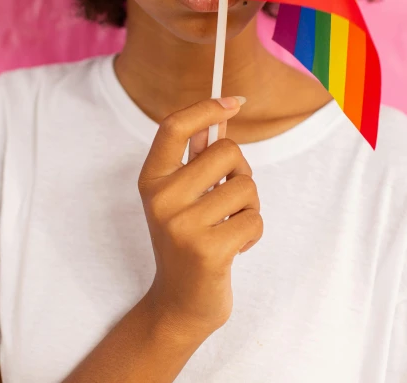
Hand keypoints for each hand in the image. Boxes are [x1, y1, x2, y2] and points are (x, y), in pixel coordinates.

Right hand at [137, 97, 262, 339]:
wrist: (179, 304)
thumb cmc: (186, 240)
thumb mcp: (182, 196)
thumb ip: (196, 157)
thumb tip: (218, 117)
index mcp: (152, 179)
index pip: (174, 126)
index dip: (206, 108)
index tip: (234, 102)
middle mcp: (161, 199)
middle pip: (226, 151)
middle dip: (241, 170)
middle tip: (230, 196)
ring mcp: (182, 226)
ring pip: (246, 186)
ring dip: (249, 206)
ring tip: (229, 226)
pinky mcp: (207, 251)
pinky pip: (254, 219)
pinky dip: (253, 232)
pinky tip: (235, 247)